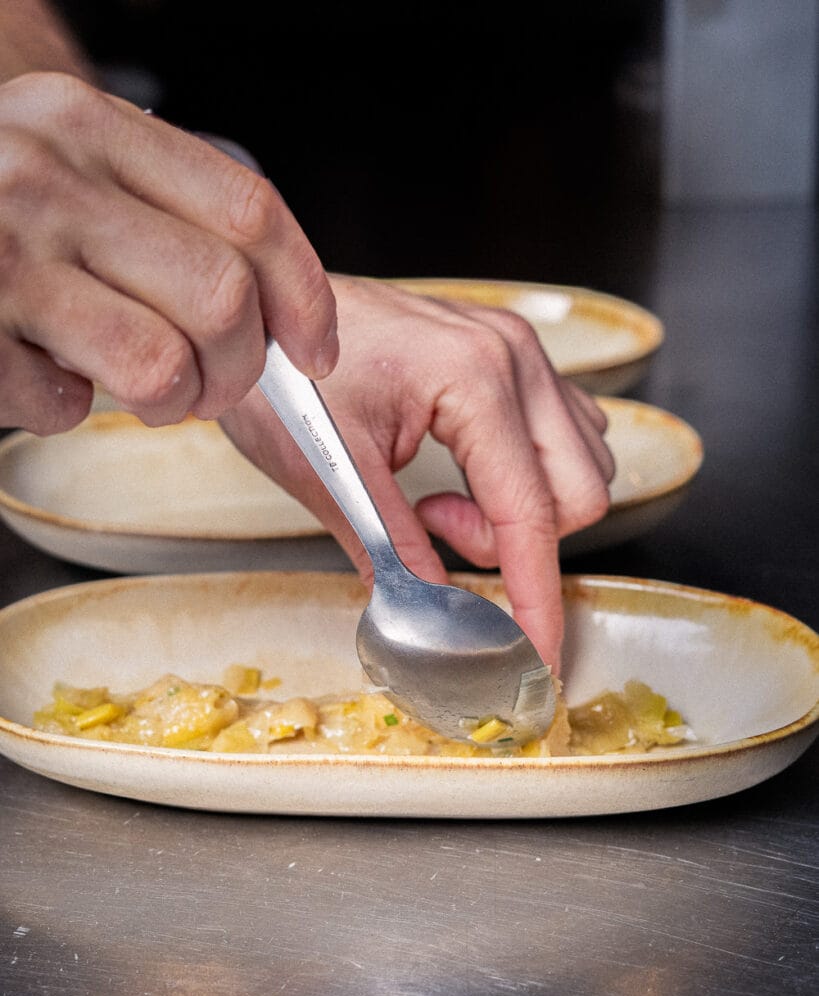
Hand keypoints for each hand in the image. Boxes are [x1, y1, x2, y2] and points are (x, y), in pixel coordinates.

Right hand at [0, 72, 337, 434]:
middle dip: (239, 368)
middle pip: (221, 299)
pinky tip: (48, 371)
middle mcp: (45, 180)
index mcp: (95, 129)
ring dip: (172, 400)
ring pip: (159, 366)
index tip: (315, 351)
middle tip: (215, 380)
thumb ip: (178, 217)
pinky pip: (66, 409)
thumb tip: (287, 320)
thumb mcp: (86, 168)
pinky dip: (73, 411)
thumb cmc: (10, 202)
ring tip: (146, 385)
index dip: (304, 297)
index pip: (249, 214)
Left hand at [220, 274, 613, 668]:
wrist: (261, 316)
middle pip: (578, 494)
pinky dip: (524, 479)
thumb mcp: (330, 473)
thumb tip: (435, 618)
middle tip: (437, 533)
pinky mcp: (508, 359)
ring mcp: (516, 351)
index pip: (531, 514)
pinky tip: (462, 475)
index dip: (536, 601)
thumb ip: (393, 551)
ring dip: (520, 511)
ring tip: (439, 502)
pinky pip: (560, 436)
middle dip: (516, 543)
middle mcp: (512, 356)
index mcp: (474, 377)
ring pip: (578, 467)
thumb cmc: (282, 375)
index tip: (538, 659)